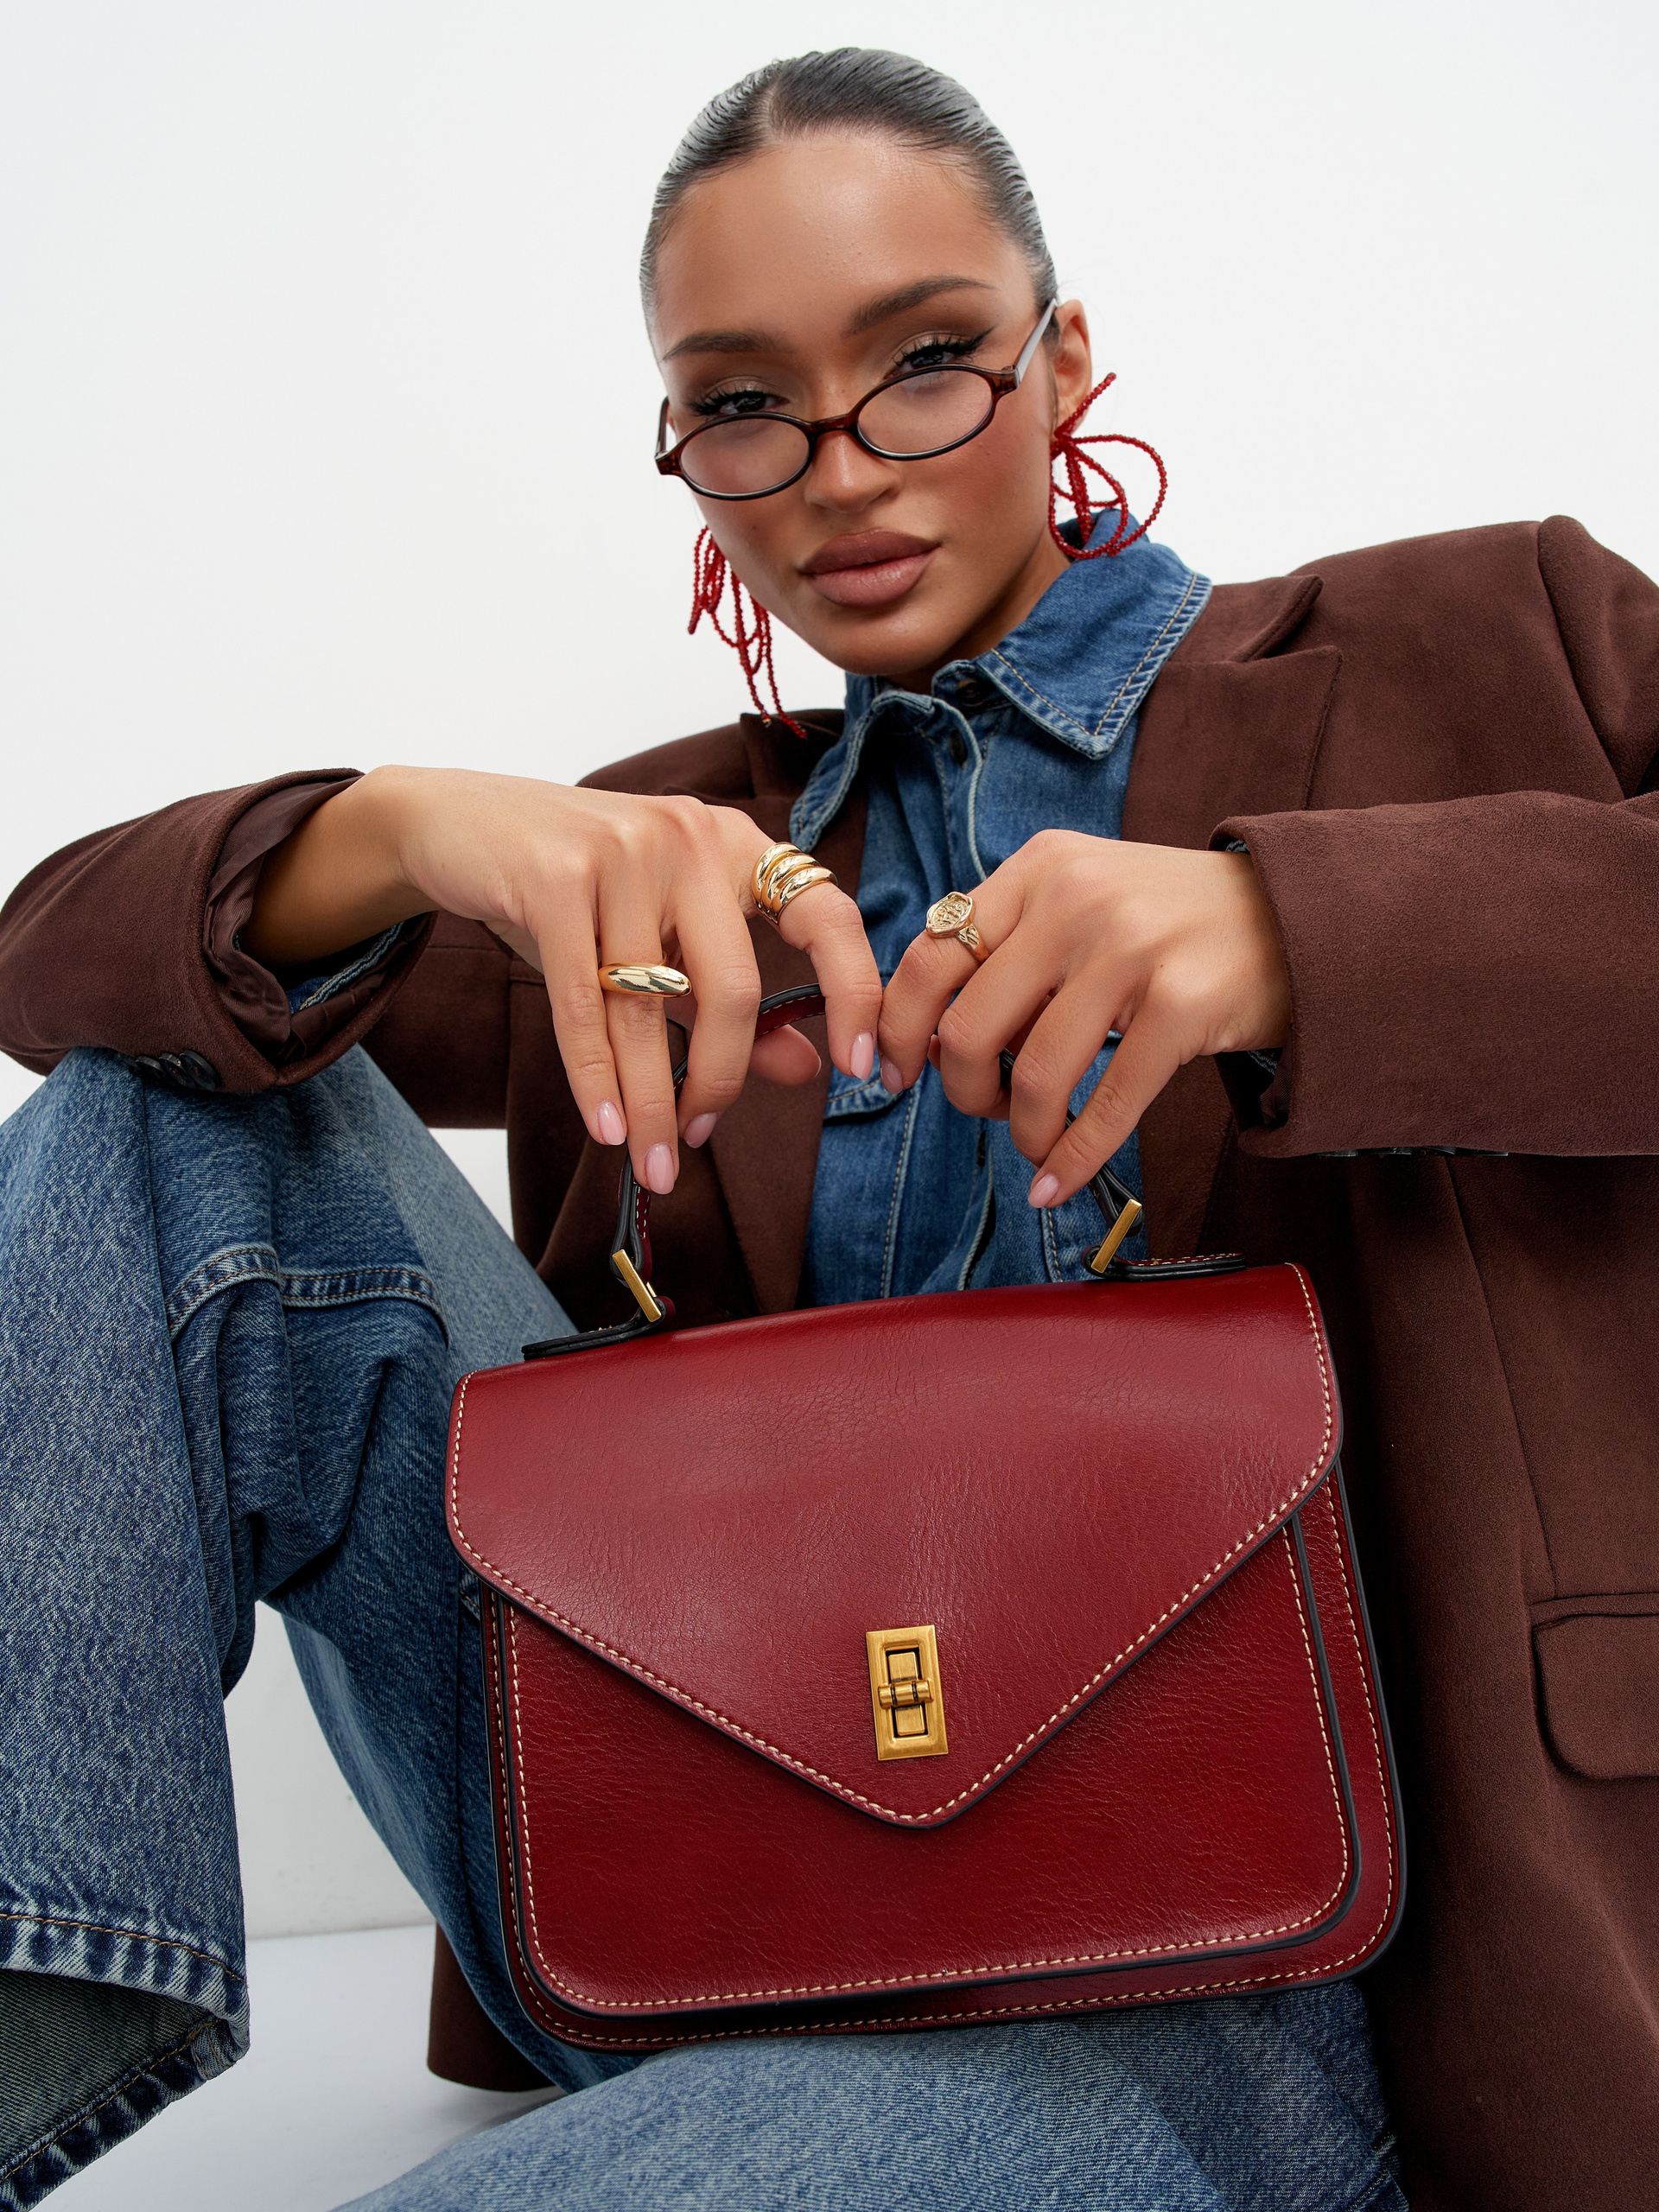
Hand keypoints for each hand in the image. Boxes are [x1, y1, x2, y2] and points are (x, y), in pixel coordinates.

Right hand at [246, 766, 880, 1194]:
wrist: (457, 825)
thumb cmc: (572, 893)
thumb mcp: (662, 941)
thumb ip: (735, 1001)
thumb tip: (809, 1067)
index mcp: (735, 846)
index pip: (827, 916)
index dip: (855, 993)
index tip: (862, 1071)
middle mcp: (691, 838)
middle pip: (731, 988)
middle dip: (718, 1085)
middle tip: (692, 1146)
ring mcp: (624, 851)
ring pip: (650, 1009)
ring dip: (650, 1101)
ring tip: (651, 1163)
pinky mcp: (554, 875)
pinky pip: (585, 1003)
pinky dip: (595, 1076)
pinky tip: (606, 1126)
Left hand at [876, 831, 1290, 1207]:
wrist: (1299, 915)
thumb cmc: (1172, 923)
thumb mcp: (1084, 898)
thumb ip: (1010, 945)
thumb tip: (922, 1039)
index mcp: (1039, 869)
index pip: (928, 956)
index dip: (895, 1030)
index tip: (889, 1076)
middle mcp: (1078, 901)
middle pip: (967, 1028)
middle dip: (961, 1092)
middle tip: (985, 1109)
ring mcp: (1133, 952)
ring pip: (1032, 1077)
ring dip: (1023, 1132)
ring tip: (1037, 1142)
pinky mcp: (1184, 1007)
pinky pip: (1104, 1107)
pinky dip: (1071, 1160)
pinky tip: (1055, 1184)